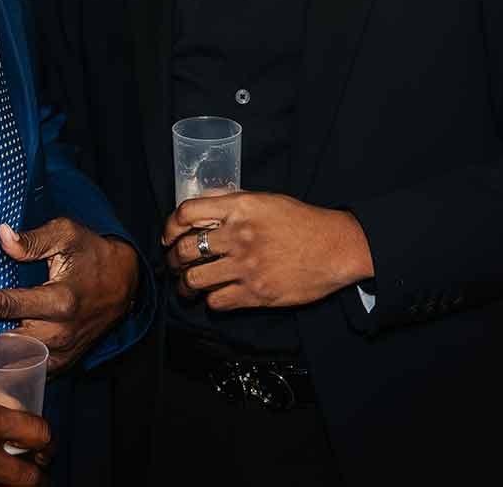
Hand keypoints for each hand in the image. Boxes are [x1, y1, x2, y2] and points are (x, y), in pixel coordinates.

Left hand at [0, 220, 138, 376]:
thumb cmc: (92, 254)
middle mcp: (59, 333)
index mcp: (60, 300)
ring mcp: (61, 352)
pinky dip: (0, 380)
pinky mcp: (62, 363)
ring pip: (13, 367)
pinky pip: (27, 375)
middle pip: (4, 347)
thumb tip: (1, 235)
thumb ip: (33, 239)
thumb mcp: (68, 235)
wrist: (125, 285)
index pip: (8, 304)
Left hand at [162, 192, 370, 310]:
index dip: (169, 226)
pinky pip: (217, 301)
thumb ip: (231, 201)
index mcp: (239, 208)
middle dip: (173, 260)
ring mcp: (247, 266)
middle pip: (185, 250)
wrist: (335, 247)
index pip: (187, 213)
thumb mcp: (265, 200)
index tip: (168, 237)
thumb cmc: (301, 222)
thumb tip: (202, 203)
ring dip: (186, 285)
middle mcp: (239, 236)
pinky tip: (215, 296)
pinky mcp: (256, 293)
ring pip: (195, 279)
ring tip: (187, 286)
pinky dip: (211, 300)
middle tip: (174, 265)